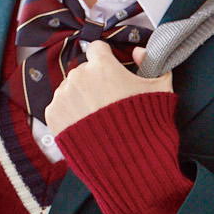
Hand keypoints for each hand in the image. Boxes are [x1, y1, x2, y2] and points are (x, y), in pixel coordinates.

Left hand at [44, 41, 172, 136]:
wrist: (129, 164)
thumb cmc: (147, 126)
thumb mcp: (161, 89)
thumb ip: (151, 63)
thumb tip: (137, 51)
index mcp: (102, 66)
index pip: (97, 48)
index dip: (106, 58)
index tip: (110, 70)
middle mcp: (78, 77)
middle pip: (83, 70)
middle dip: (94, 81)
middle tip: (108, 101)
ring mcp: (63, 97)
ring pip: (70, 88)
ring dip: (81, 97)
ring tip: (98, 117)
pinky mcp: (53, 116)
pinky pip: (60, 106)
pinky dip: (70, 113)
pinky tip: (87, 126)